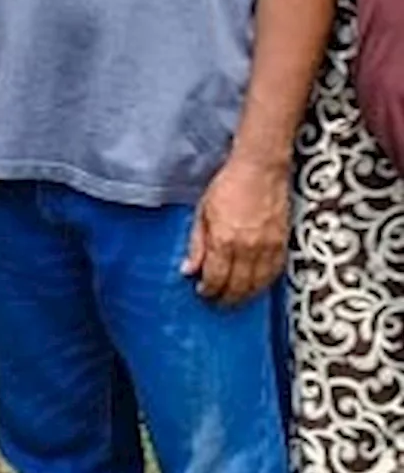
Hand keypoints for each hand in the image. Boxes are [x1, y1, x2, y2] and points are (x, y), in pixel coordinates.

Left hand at [180, 153, 289, 304]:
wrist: (260, 170)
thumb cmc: (227, 186)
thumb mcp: (202, 212)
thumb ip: (196, 244)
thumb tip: (188, 270)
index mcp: (223, 240)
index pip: (215, 278)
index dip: (208, 290)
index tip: (202, 292)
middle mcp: (247, 249)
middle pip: (237, 287)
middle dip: (225, 299)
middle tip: (217, 302)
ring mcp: (267, 248)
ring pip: (257, 285)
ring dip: (245, 296)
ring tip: (234, 299)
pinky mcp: (283, 244)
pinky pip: (274, 274)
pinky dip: (264, 284)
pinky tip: (255, 287)